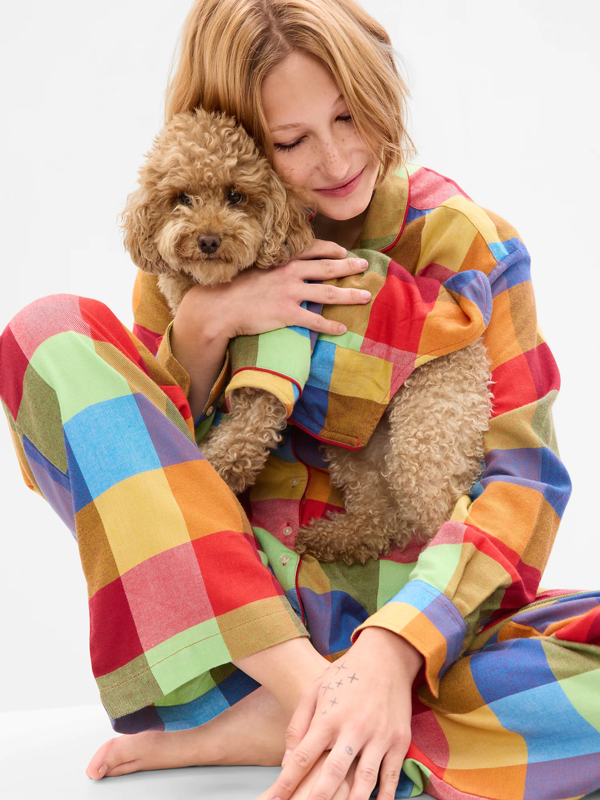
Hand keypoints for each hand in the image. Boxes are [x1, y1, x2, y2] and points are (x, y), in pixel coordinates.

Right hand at [181, 239, 370, 340]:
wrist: (219, 306)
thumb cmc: (232, 287)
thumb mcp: (253, 267)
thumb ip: (272, 265)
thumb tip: (283, 267)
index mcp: (282, 260)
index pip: (313, 249)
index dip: (332, 250)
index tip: (345, 252)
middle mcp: (289, 274)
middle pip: (327, 268)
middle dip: (349, 267)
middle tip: (365, 266)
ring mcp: (289, 294)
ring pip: (327, 294)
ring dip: (349, 295)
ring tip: (366, 296)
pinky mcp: (286, 314)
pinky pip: (315, 321)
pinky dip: (330, 326)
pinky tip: (342, 330)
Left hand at [265, 628, 423, 799]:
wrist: (386, 657)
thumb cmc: (345, 673)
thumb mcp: (314, 689)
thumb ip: (298, 724)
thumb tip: (287, 760)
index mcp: (329, 717)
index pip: (303, 756)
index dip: (287, 782)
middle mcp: (353, 729)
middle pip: (332, 774)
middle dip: (317, 798)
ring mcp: (378, 736)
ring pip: (364, 781)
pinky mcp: (399, 741)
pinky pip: (391, 777)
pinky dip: (385, 797)